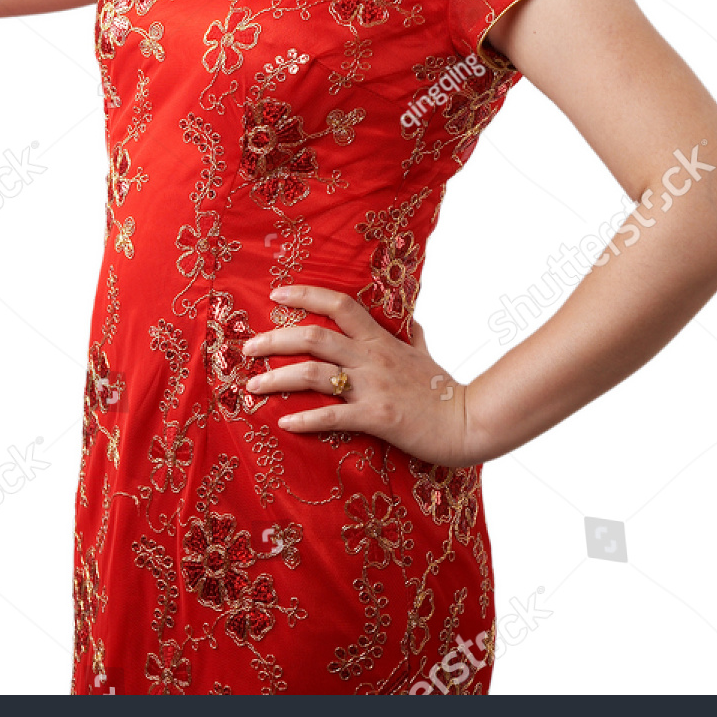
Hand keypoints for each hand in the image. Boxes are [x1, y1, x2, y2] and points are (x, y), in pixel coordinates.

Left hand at [240, 284, 472, 468]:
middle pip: (314, 337)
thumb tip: (409, 320)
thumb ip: (412, 336)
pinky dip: (306, 418)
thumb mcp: (426, 354)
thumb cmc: (444, 390)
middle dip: (275, 339)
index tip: (277, 294)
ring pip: (315, 374)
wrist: (469, 421)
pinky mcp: (378, 418)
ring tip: (252, 386)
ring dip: (277, 378)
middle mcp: (372, 358)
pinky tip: (284, 422)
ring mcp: (373, 387)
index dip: (306, 295)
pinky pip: (334, 415)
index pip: (340, 305)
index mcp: (380, 341)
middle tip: (247, 348)